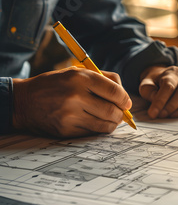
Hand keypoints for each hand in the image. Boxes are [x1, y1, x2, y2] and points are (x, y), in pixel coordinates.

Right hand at [13, 67, 131, 137]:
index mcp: (80, 78)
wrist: (24, 102)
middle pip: (112, 111)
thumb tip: (124, 94)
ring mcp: (70, 115)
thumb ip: (102, 78)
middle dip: (121, 114)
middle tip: (120, 113)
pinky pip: (92, 133)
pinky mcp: (66, 130)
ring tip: (109, 118)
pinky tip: (94, 122)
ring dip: (112, 123)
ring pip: (105, 125)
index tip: (126, 102)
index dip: (125, 99)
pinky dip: (98, 129)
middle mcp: (76, 96)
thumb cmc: (54, 84)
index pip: (114, 91)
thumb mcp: (75, 72)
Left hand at [139, 65, 177, 118]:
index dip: (161, 101)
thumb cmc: (155, 84)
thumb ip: (148, 92)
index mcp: (171, 72)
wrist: (164, 80)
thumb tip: (157, 103)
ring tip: (171, 116)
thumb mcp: (147, 85)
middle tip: (161, 115)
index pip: (168, 86)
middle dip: (172, 106)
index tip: (153, 113)